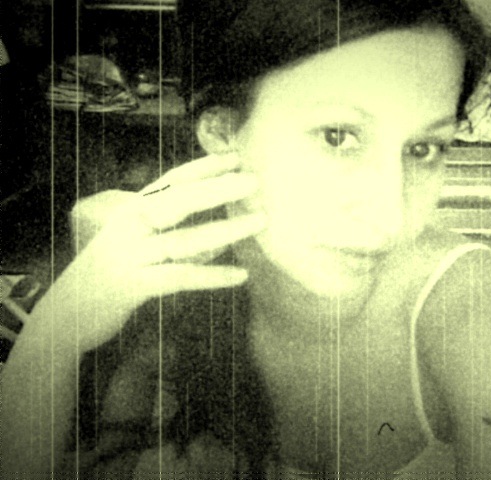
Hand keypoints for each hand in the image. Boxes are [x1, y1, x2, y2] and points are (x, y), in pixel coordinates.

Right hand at [29, 153, 264, 353]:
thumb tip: (220, 239)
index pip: (172, 181)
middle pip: (179, 200)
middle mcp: (130, 225)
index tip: (236, 157)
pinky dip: (212, 275)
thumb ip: (173, 238)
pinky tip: (241, 275)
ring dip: (226, 229)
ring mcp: (130, 254)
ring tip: (260, 221)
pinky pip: (180, 277)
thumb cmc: (110, 275)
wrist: (65, 313)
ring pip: (185, 239)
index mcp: (132, 210)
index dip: (204, 167)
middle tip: (255, 180)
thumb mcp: (138, 247)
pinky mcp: (132, 285)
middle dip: (219, 188)